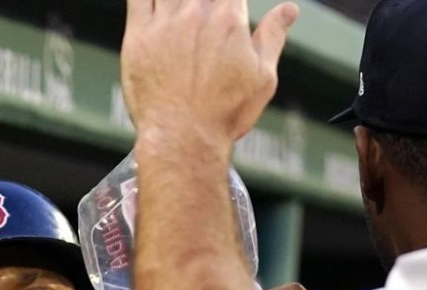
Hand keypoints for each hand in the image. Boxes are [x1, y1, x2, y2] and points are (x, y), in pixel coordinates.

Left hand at [121, 0, 299, 154]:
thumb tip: (289, 9)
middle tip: (203, 16)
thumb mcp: (262, 77)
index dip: (229, 0)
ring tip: (184, 10)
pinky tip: (150, 2)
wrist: (182, 139)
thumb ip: (273, 36)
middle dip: (203, 2)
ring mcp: (164, 24)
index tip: (227, 9)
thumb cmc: (224, 114)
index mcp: (229, 18)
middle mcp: (196, 13)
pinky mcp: (137, 38)